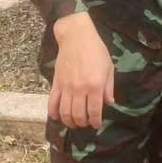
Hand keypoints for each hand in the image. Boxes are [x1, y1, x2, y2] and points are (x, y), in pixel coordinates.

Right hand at [49, 12, 114, 129]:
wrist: (76, 38)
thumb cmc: (96, 51)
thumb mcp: (108, 68)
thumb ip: (108, 87)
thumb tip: (109, 103)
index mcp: (95, 85)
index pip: (94, 110)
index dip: (95, 121)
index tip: (96, 125)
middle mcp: (79, 89)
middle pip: (78, 114)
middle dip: (82, 123)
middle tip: (85, 123)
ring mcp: (66, 87)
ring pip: (65, 112)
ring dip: (69, 121)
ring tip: (74, 123)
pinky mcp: (56, 83)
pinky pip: (52, 103)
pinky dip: (53, 113)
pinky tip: (57, 117)